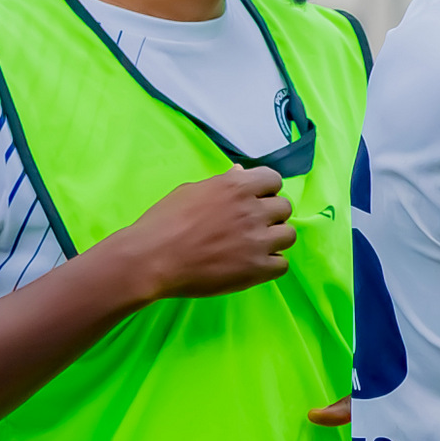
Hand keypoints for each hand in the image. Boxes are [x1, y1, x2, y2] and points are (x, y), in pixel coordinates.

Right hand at [109, 166, 295, 300]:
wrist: (151, 259)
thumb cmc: (164, 222)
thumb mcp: (191, 191)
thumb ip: (222, 183)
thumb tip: (241, 172)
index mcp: (237, 186)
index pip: (274, 180)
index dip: (265, 190)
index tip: (254, 200)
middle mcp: (253, 210)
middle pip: (284, 208)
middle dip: (270, 215)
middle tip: (250, 226)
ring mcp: (258, 240)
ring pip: (288, 235)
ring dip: (274, 239)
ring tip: (252, 246)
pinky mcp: (257, 268)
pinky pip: (282, 264)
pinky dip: (270, 264)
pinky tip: (251, 264)